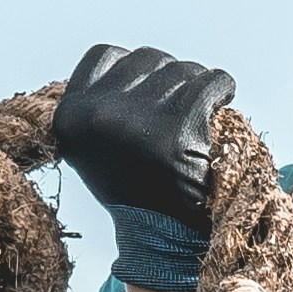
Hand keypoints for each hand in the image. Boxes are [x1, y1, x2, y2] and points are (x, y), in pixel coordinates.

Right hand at [49, 43, 233, 228]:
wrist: (164, 237)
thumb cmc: (135, 184)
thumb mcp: (97, 142)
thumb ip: (101, 101)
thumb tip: (131, 59)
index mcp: (70, 116)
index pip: (105, 54)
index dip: (135, 68)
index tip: (150, 90)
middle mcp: (97, 115)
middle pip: (148, 58)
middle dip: (170, 78)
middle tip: (179, 110)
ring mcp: (137, 122)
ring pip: (182, 69)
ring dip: (196, 87)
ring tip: (197, 118)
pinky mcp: (179, 130)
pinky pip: (211, 83)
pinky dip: (222, 89)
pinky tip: (222, 103)